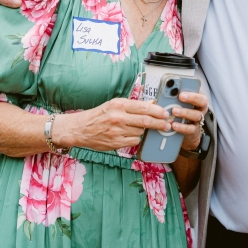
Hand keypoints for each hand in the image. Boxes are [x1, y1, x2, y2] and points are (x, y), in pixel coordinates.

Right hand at [53, 97, 171, 150]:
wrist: (80, 129)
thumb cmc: (99, 115)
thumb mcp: (115, 104)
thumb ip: (134, 105)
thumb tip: (152, 104)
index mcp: (119, 104)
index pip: (143, 107)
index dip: (157, 111)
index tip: (166, 113)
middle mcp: (118, 117)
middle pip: (145, 121)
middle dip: (159, 123)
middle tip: (166, 124)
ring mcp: (117, 131)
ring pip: (140, 132)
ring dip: (143, 130)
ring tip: (135, 127)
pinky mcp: (115, 143)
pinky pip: (134, 141)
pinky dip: (135, 138)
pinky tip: (128, 135)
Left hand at [174, 92, 208, 151]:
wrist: (184, 131)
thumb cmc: (179, 111)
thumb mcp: (177, 102)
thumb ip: (174, 97)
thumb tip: (164, 91)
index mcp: (197, 98)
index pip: (199, 91)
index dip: (192, 91)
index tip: (181, 91)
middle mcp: (200, 108)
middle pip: (202, 101)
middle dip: (192, 98)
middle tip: (180, 97)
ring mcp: (198, 119)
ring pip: (196, 115)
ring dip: (185, 112)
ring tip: (174, 111)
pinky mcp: (194, 130)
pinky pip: (190, 129)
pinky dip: (182, 127)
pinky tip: (174, 125)